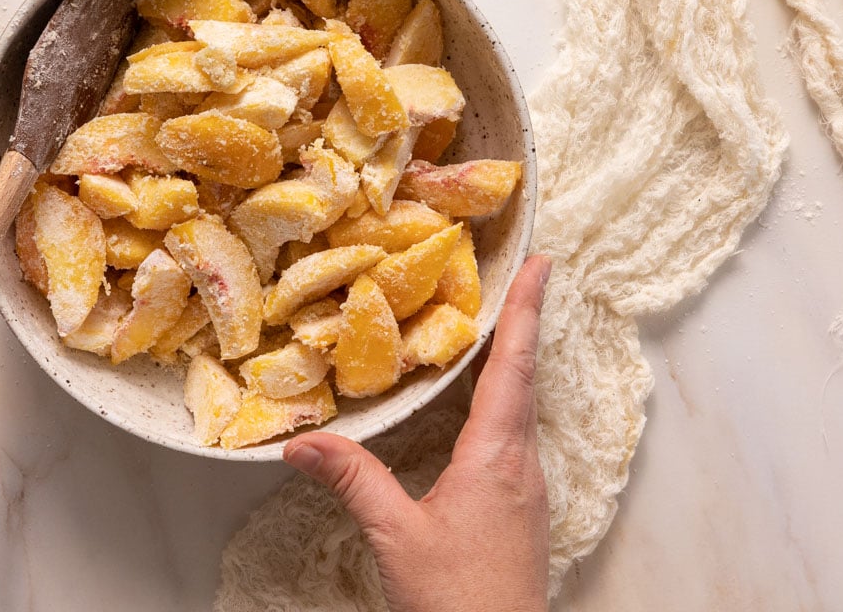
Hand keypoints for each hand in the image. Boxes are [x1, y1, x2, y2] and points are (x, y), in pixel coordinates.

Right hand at [284, 255, 550, 611]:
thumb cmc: (457, 602)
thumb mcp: (395, 536)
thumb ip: (352, 481)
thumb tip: (298, 444)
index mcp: (496, 459)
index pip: (512, 368)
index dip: (526, 312)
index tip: (544, 264)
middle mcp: (522, 465)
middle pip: (525, 378)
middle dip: (523, 324)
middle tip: (524, 276)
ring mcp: (528, 489)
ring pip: (524, 408)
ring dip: (516, 361)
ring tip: (502, 325)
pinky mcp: (522, 510)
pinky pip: (517, 436)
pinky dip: (506, 400)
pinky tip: (486, 406)